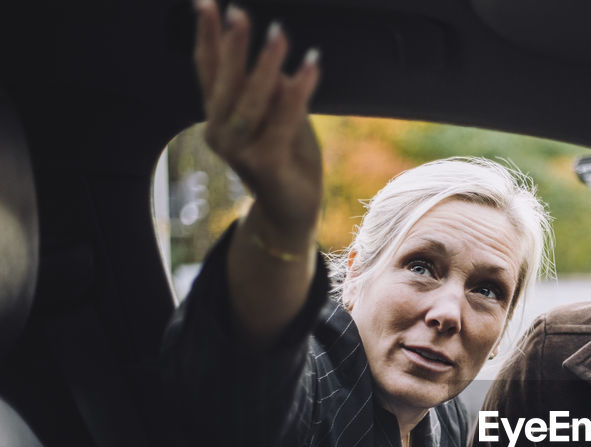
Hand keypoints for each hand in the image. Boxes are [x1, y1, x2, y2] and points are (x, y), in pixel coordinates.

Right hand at [192, 0, 321, 246]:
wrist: (293, 211)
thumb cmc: (288, 159)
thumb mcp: (281, 117)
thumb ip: (277, 91)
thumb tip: (276, 62)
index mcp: (218, 116)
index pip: (207, 70)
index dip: (207, 37)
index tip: (208, 4)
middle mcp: (219, 132)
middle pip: (224, 81)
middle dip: (232, 46)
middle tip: (240, 13)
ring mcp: (239, 151)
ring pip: (251, 100)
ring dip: (266, 65)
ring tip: (279, 34)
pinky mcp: (264, 164)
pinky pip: (282, 121)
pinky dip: (298, 92)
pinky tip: (311, 66)